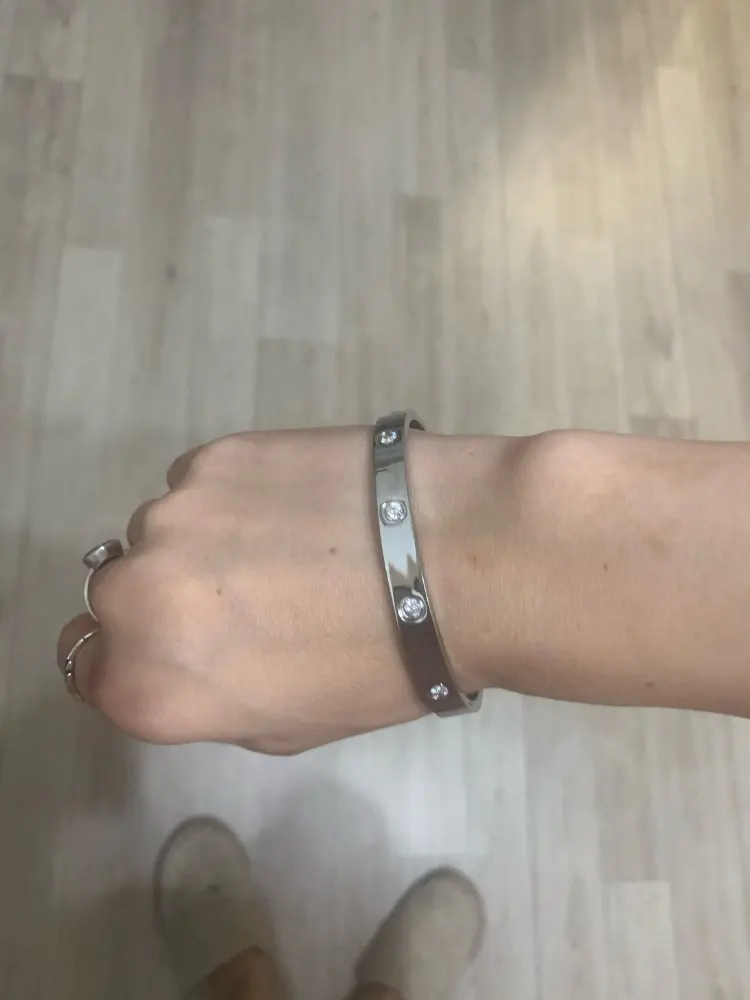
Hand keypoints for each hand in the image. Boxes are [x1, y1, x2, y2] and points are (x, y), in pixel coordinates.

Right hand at [57, 428, 434, 753]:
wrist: (456, 558)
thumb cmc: (383, 668)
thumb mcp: (288, 725)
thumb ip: (208, 698)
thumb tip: (189, 659)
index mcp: (151, 683)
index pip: (88, 668)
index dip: (136, 660)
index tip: (185, 649)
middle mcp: (136, 596)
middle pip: (117, 595)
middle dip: (166, 600)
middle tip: (246, 597)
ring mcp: (172, 513)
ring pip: (163, 532)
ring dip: (205, 542)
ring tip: (291, 544)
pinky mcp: (215, 453)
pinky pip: (203, 484)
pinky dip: (237, 497)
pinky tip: (303, 502)